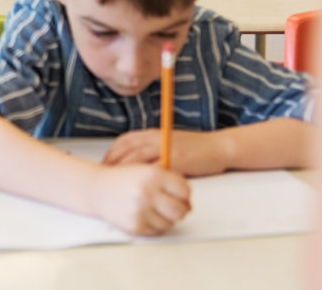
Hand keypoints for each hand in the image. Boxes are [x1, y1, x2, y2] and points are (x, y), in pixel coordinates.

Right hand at [90, 163, 190, 235]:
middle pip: (180, 210)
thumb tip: (188, 205)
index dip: (184, 195)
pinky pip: (156, 231)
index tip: (179, 196)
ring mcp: (141, 210)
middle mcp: (147, 192)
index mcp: (153, 174)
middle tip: (172, 207)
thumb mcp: (145, 170)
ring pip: (170, 223)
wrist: (96, 189)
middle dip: (179, 210)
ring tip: (152, 209)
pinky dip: (153, 225)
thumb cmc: (123, 179)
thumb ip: (168, 181)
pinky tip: (143, 214)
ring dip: (165, 218)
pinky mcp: (135, 225)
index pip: (184, 191)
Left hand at [104, 129, 228, 177]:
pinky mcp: (176, 160)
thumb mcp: (168, 143)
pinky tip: (138, 188)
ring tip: (116, 183)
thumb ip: (152, 149)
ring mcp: (165, 148)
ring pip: (137, 158)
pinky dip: (144, 178)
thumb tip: (134, 160)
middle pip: (126, 149)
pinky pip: (155, 169)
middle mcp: (156, 138)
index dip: (111, 153)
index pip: (124, 141)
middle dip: (112, 163)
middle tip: (103, 176)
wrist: (218, 148)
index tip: (103, 164)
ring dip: (124, 170)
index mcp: (152, 133)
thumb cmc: (195, 149)